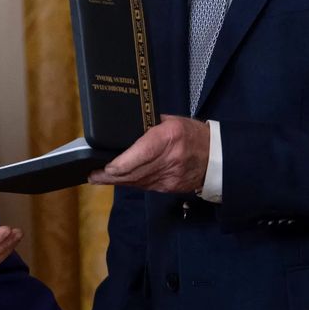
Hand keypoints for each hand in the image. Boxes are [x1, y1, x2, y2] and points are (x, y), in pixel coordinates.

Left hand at [88, 115, 209, 193]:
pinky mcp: (169, 187)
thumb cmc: (192, 133)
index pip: (140, 154)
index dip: (120, 164)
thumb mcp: (170, 121)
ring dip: (116, 181)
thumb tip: (123, 131)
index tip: (104, 166)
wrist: (217, 156)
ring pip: (137, 182)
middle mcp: (169, 159)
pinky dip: (130, 183)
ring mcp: (170, 176)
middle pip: (134, 172)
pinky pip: (145, 186)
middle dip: (110, 175)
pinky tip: (117, 181)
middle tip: (91, 174)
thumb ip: (148, 126)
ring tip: (97, 177)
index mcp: (168, 137)